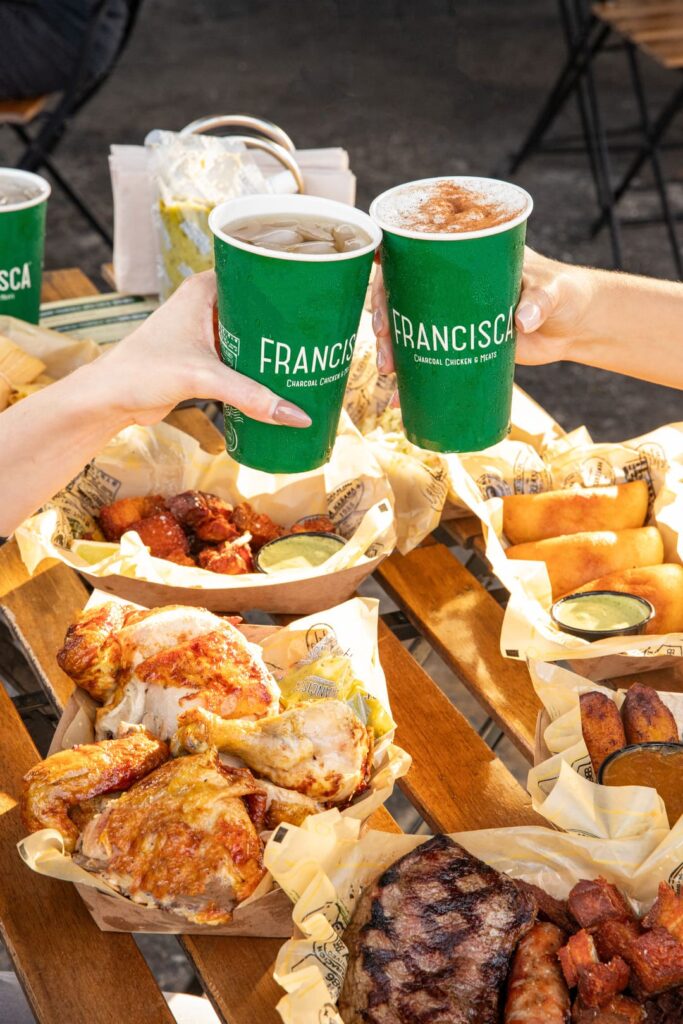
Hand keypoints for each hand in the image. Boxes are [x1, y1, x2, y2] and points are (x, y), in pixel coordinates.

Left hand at [98, 271, 310, 427]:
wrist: (110, 399)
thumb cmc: (142, 371)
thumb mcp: (203, 378)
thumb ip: (251, 396)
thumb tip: (296, 417)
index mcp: (204, 289)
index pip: (254, 273)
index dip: (285, 283)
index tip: (316, 294)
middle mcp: (205, 304)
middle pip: (258, 307)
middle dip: (285, 321)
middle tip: (320, 332)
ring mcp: (204, 331)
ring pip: (250, 334)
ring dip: (273, 347)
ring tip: (308, 355)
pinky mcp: (203, 358)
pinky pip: (241, 357)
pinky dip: (258, 366)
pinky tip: (281, 377)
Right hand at [371, 249, 593, 371]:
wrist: (576, 326)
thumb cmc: (566, 292)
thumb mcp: (553, 289)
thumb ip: (540, 300)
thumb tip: (522, 320)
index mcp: (464, 256)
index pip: (413, 252)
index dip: (386, 267)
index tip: (376, 285)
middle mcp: (450, 284)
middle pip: (400, 294)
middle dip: (383, 316)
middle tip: (383, 338)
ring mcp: (451, 316)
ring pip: (407, 328)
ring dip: (391, 349)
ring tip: (388, 371)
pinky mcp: (459, 346)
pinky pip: (427, 359)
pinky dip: (412, 379)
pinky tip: (398, 396)